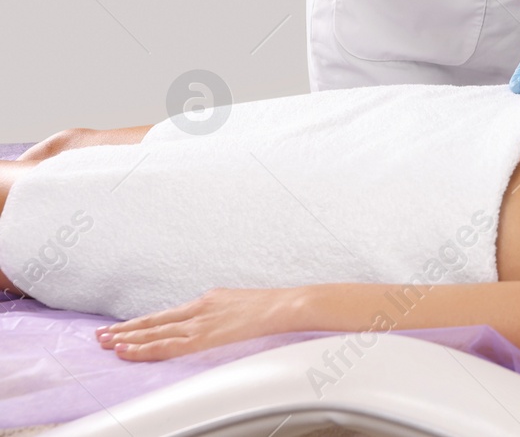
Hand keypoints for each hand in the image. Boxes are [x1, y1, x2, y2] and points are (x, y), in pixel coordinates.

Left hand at [95, 287, 304, 360]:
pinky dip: (144, 347)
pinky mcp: (203, 336)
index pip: (169, 314)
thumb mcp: (244, 305)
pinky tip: (126, 350)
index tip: (124, 327)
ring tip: (105, 343)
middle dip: (127, 328)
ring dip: (127, 338)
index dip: (144, 322)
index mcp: (210, 301)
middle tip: (100, 334)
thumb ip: (227, 314)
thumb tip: (223, 323)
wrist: (287, 305)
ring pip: (154, 332)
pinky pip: (166, 345)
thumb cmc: (275, 307)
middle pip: (155, 320)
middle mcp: (200, 309)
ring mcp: (200, 322)